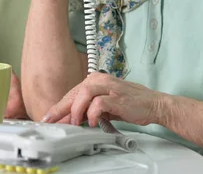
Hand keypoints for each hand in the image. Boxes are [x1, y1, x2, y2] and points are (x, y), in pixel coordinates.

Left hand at [42, 72, 166, 126]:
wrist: (153, 104)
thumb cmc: (129, 105)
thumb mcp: (104, 107)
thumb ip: (87, 110)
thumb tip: (69, 119)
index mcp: (95, 80)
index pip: (72, 93)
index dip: (60, 106)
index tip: (49, 117)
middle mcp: (100, 80)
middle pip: (74, 92)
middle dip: (61, 108)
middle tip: (51, 120)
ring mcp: (109, 87)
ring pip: (84, 93)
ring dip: (76, 110)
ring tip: (75, 123)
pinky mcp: (117, 97)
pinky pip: (99, 103)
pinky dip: (93, 114)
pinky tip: (93, 122)